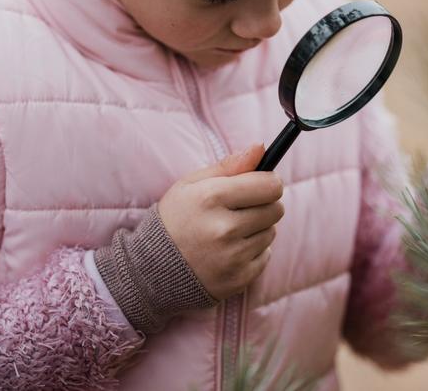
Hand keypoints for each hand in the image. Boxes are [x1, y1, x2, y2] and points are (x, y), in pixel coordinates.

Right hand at [157, 143, 283, 300]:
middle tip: (240, 209)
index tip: (260, 184)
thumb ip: (228, 165)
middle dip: (263, 205)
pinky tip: (228, 251)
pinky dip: (252, 252)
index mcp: (211, 198)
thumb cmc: (175, 219)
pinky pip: (265, 256)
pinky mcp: (239, 279)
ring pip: (271, 233)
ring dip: (257, 229)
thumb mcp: (191, 184)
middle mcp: (223, 228)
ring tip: (229, 231)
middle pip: (276, 209)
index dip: (268, 182)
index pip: (270, 185)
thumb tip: (260, 148)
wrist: (151, 269)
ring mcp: (232, 257)